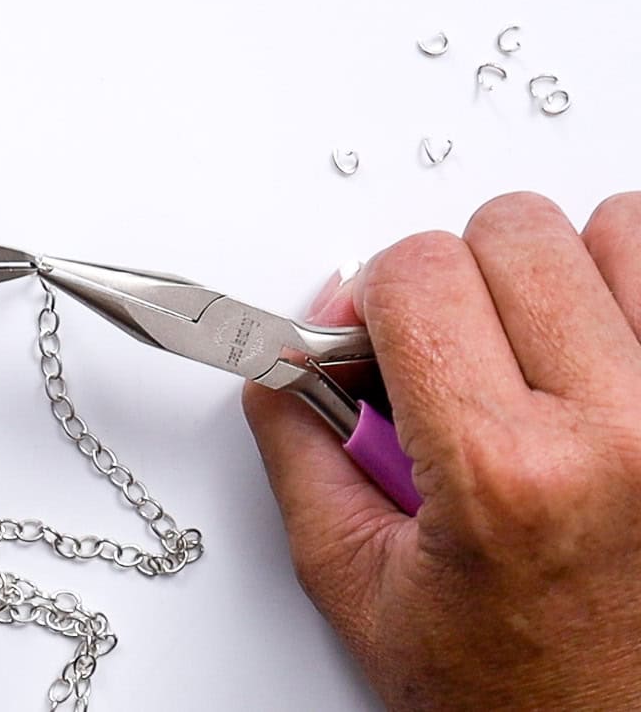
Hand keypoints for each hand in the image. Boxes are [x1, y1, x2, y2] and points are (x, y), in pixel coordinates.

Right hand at [244, 192, 640, 709]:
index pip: (418, 272)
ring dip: (555, 274)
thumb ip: (299, 444)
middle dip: (454, 281)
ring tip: (533, 353)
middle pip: (512, 231)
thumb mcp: (355, 579)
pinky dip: (624, 292)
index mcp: (504, 472)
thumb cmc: (508, 692)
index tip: (372, 335)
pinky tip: (594, 356)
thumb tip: (287, 354)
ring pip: (612, 229)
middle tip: (449, 355)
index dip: (372, 293)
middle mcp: (623, 432)